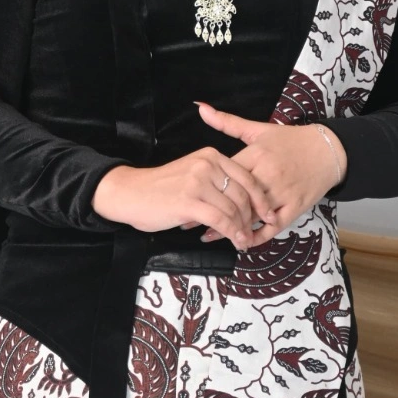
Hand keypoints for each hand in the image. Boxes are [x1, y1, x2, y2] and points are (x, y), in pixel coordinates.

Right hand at [92, 149, 274, 250]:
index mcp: (210, 155)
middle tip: (253, 233)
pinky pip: (221, 220)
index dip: (261, 199)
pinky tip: (235, 242)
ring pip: (234, 209)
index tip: (268, 215)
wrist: (129, 193)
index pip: (247, 177)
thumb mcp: (192, 173)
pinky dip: (232, 233)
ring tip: (243, 241)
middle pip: (243, 194)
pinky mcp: (189, 202)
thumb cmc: (159, 188)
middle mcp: (207, 165)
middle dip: (252, 218)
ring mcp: (198, 182)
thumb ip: (215, 181)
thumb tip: (241, 204)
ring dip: (242, 229)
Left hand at [196, 102, 345, 245]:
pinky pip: (274, 226)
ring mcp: (283, 192)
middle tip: (189, 221)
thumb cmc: (290, 140)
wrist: (328, 150)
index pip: (227, 173)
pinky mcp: (296, 206)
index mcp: (257, 154)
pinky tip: (241, 241)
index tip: (185, 195)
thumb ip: (227, 122)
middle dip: (214, 209)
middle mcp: (269, 174)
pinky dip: (258, 235)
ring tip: (209, 234)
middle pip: (237, 196)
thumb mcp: (258, 129)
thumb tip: (200, 108)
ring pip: (254, 213)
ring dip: (232, 226)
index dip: (205, 185)